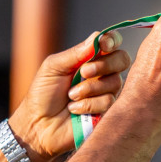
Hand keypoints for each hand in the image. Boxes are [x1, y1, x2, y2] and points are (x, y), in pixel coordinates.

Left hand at [8, 31, 131, 161]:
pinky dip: (87, 104)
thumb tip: (97, 38)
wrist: (37, 123)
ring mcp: (106, 93)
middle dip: (104, 64)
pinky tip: (73, 109)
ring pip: (115, 82)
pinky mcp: (107, 113)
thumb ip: (75, 53)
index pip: (112, 43)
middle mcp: (102, 74)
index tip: (104, 44)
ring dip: (89, 88)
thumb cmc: (43, 94)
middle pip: (122, 59)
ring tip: (70, 96)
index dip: (113, 40)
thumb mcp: (53, 67)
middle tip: (83, 72)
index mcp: (90, 59)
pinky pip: (108, 102)